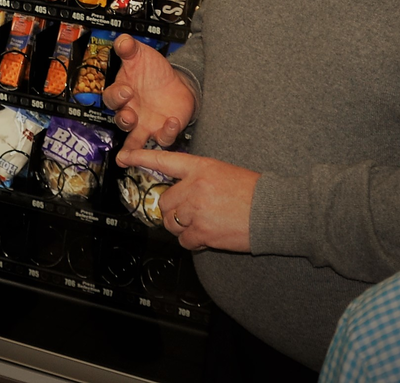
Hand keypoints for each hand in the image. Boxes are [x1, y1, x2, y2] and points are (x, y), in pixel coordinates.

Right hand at [102, 34, 194, 150]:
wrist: (177, 83)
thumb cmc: (153, 71)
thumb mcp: (141, 55)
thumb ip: (130, 48)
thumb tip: (123, 40)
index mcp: (122, 93)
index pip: (111, 98)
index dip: (116, 96)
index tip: (126, 90)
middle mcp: (131, 112)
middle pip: (120, 121)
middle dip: (123, 120)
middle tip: (130, 116)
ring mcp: (146, 125)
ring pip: (135, 140)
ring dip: (133, 146)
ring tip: (134, 151)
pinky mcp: (162, 131)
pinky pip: (162, 139)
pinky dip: (166, 134)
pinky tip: (172, 123)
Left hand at [116, 149, 258, 252]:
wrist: (275, 210)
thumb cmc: (253, 192)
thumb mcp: (223, 172)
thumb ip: (198, 179)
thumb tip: (180, 193)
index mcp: (200, 167)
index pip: (164, 160)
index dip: (141, 158)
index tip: (124, 157)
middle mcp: (195, 186)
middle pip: (164, 202)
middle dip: (173, 211)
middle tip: (191, 213)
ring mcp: (197, 210)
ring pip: (171, 223)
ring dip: (183, 227)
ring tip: (203, 223)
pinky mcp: (203, 232)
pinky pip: (185, 241)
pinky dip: (194, 242)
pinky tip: (209, 235)